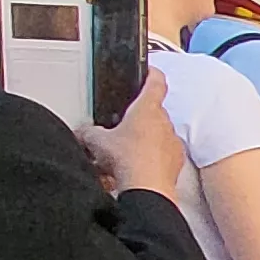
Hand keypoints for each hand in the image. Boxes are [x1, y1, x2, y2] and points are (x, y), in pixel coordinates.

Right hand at [73, 71, 185, 193]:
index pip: (155, 82)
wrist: (146, 189)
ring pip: (160, 134)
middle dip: (140, 118)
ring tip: (128, 151)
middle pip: (154, 111)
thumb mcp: (98, 142)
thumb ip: (89, 132)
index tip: (150, 70)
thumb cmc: (127, 159)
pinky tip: (139, 166)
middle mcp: (165, 122)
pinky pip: (164, 154)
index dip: (152, 74)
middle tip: (124, 125)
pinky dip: (154, 157)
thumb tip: (83, 133)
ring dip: (147, 138)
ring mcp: (173, 141)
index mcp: (147, 108)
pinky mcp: (176, 161)